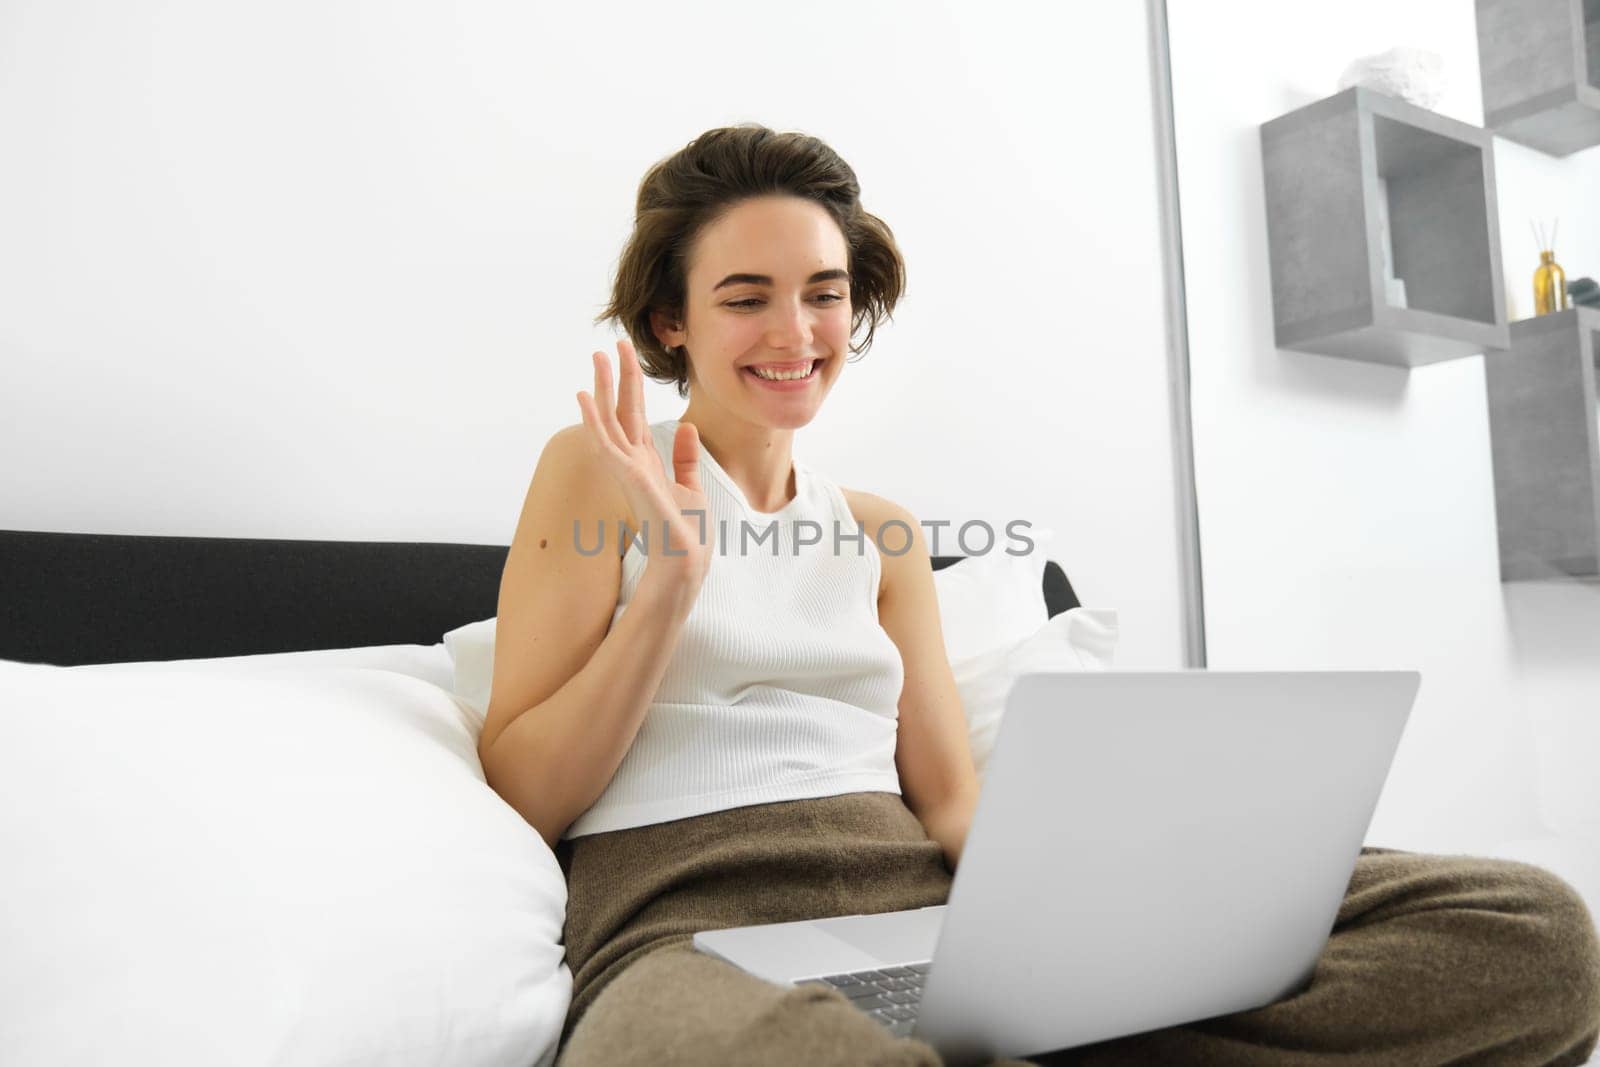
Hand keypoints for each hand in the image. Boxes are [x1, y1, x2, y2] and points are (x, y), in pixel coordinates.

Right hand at [576, 338, 714, 591]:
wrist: (684, 561)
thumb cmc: (686, 532)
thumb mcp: (691, 485)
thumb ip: (686, 457)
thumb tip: (688, 426)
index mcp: (646, 462)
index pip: (635, 416)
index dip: (631, 385)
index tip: (627, 358)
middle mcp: (632, 462)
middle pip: (621, 411)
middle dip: (616, 377)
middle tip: (607, 346)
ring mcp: (626, 469)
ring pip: (609, 420)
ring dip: (602, 388)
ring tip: (596, 357)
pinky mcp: (627, 476)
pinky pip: (606, 442)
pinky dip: (594, 419)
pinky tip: (585, 396)